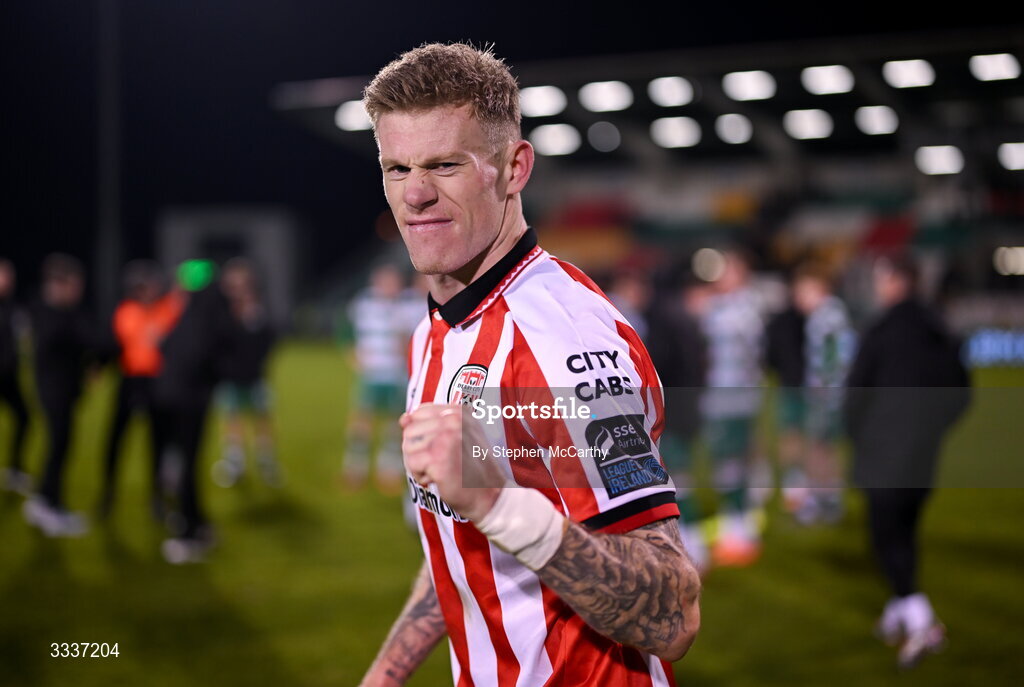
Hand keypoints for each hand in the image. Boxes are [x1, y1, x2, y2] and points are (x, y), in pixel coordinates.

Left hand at [401, 403, 503, 521]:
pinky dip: (421, 476)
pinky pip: (412, 464)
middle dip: (418, 451)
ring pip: (408, 448)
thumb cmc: (469, 467)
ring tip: (441, 470)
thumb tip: (403, 419)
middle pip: (410, 431)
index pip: (418, 413)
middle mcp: (453, 421)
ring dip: (419, 465)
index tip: (440, 447)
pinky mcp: (438, 458)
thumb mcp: (454, 437)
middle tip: (440, 462)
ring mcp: (446, 438)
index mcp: (459, 412)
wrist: (489, 495)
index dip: (421, 434)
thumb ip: (428, 424)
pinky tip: (439, 479)